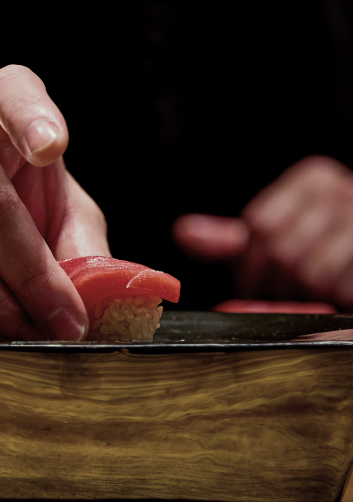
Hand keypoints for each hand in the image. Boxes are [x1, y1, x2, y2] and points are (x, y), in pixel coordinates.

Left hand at [171, 156, 352, 309]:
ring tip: (318, 294)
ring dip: (309, 295)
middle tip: (289, 295)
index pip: (261, 225)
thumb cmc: (321, 262)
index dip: (252, 266)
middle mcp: (342, 191)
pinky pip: (339, 285)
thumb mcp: (273, 245)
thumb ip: (232, 240)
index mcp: (313, 182)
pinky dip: (335, 299)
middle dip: (278, 285)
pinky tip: (340, 294)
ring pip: (309, 269)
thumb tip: (183, 232)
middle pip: (281, 249)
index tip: (258, 283)